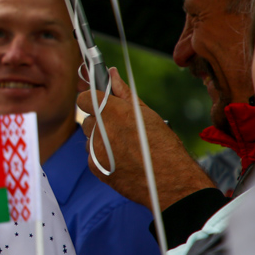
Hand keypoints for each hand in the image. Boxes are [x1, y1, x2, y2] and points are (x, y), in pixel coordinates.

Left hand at [77, 67, 214, 209]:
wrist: (170, 181)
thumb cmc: (163, 145)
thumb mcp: (146, 113)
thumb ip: (123, 92)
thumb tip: (112, 73)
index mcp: (112, 111)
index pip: (84, 98)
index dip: (92, 100)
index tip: (101, 104)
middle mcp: (100, 130)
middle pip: (88, 120)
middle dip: (100, 121)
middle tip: (121, 128)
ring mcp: (95, 150)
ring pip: (89, 138)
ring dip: (101, 139)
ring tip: (125, 147)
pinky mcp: (95, 167)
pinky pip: (92, 156)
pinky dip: (103, 156)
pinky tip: (122, 159)